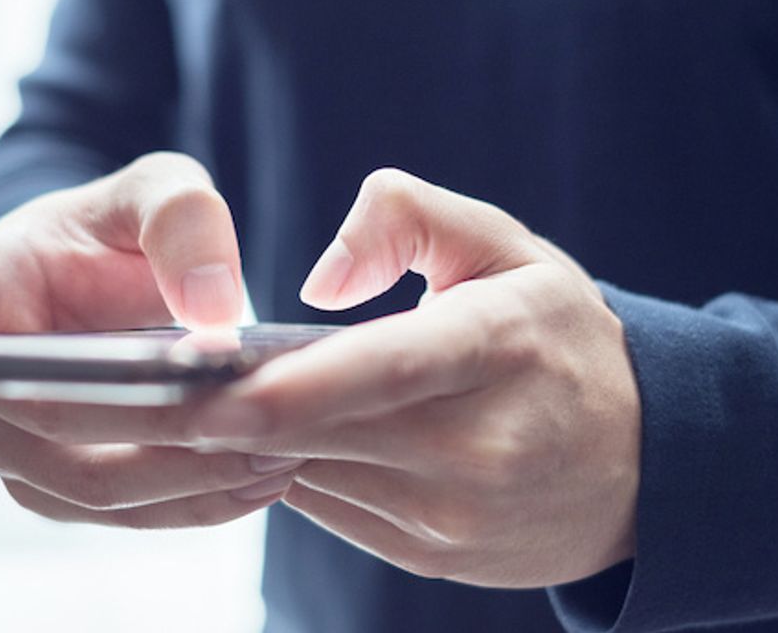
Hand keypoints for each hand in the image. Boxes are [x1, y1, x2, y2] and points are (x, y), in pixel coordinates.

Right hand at [0, 151, 303, 526]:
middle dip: (153, 430)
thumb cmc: (111, 232)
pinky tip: (263, 480)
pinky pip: (126, 512)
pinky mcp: (64, 486)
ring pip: (90, 486)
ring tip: (283, 455)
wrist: (112, 287)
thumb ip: (179, 215)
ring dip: (188, 479)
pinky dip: (197, 503)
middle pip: (40, 426)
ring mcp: (12, 444)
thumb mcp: (153, 189)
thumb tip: (212, 307)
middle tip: (257, 420)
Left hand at [191, 168, 640, 586]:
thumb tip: (317, 282)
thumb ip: (408, 219)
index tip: (199, 389)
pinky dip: (292, 468)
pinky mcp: (434, 557)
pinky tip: (270, 433)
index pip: (385, 372)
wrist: (643, 461)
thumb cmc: (559, 338)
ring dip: (249, 441)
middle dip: (219, 417)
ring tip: (188, 400)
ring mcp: (457, 517)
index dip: (287, 387)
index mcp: (500, 350)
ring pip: (315, 476)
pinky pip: (332, 509)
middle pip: (324, 436)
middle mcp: (481, 448)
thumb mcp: (506, 247)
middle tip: (134, 389)